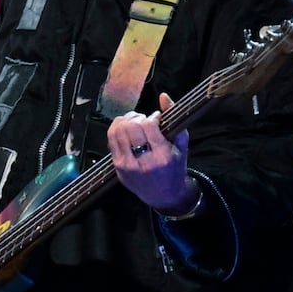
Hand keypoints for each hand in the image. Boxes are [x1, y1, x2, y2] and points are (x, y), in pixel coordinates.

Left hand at [107, 95, 193, 213]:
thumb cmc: (175, 168)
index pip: (149, 126)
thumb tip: (164, 96)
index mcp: (163, 156)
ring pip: (117, 131)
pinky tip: (125, 130)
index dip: (151, 117)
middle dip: (137, 117)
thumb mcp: (182, 146)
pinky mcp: (117, 166)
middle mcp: (143, 161)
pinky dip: (116, 130)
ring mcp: (127, 164)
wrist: (164, 195)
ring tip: (134, 123)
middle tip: (143, 119)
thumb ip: (175, 120)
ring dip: (125, 121)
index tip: (156, 118)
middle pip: (131, 127)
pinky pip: (110, 140)